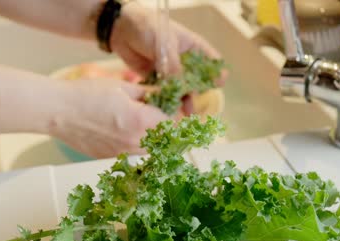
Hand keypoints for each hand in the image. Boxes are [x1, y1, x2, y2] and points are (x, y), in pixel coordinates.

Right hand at [49, 78, 167, 157]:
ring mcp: (121, 153)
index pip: (172, 124)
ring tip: (140, 124)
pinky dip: (133, 146)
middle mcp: (133, 142)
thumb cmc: (86, 95)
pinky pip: (131, 155)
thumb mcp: (122, 86)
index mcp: (140, 120)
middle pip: (164, 141)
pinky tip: (123, 132)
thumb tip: (163, 95)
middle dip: (165, 129)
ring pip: (149, 151)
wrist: (57, 112)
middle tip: (158, 116)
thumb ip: (148, 93)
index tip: (172, 110)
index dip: (175, 116)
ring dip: (151, 140)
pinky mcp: (110, 159)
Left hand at [110, 3, 226, 116]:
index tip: (218, 86)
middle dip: (198, 95)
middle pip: (197, 81)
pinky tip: (167, 111)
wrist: (121, 29)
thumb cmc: (148, 28)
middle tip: (195, 108)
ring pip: (181, 89)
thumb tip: (182, 86)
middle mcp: (184, 62)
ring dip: (182, 101)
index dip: (216, 74)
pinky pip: (165, 92)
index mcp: (193, 47)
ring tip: (183, 114)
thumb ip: (174, 66)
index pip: (211, 62)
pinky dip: (167, 101)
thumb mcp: (165, 44)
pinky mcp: (157, 79)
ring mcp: (171, 71)